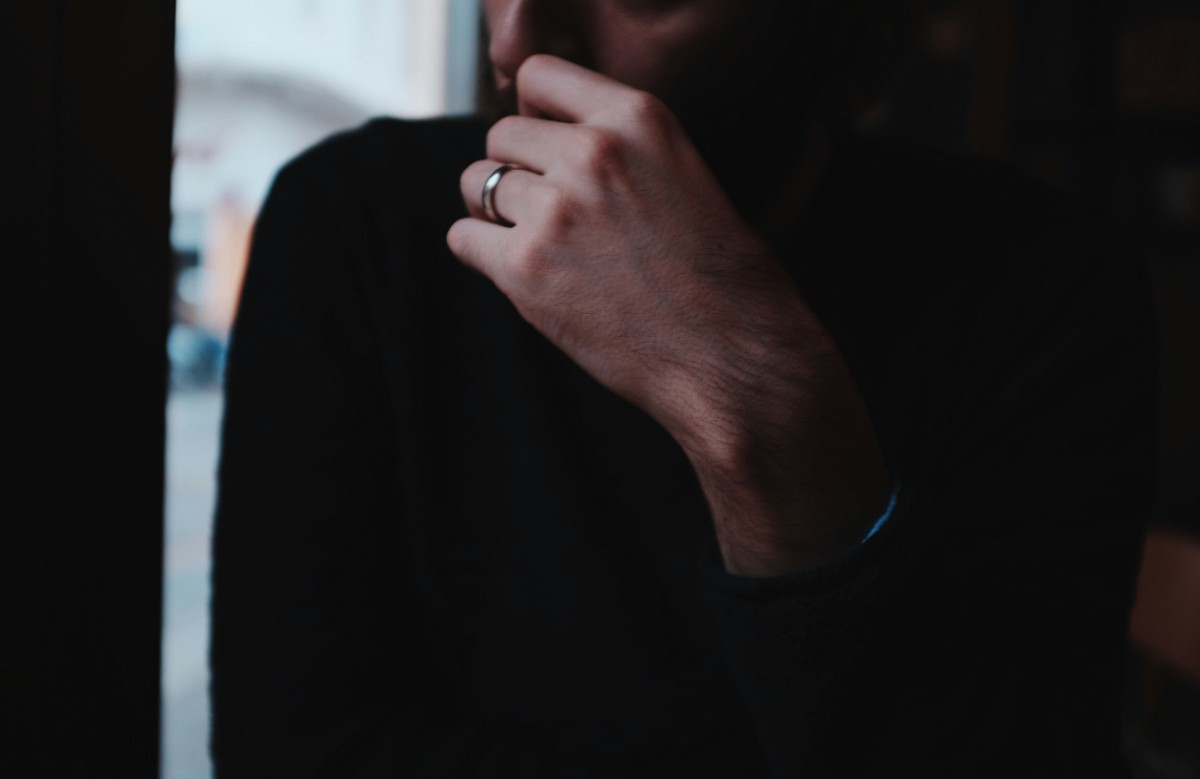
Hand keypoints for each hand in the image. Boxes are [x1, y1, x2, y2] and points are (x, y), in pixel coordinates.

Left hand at [448, 54, 891, 574]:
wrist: (734, 357)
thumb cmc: (720, 277)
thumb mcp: (685, 173)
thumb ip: (618, 146)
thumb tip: (543, 141)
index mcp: (639, 118)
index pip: (540, 75)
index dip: (536, 114)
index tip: (548, 148)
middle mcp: (593, 152)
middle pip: (501, 134)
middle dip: (516, 170)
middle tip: (549, 214)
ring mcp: (555, 210)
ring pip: (475, 184)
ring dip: (496, 213)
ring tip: (543, 247)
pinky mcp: (526, 269)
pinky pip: (462, 238)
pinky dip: (482, 255)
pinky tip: (526, 275)